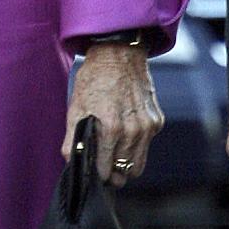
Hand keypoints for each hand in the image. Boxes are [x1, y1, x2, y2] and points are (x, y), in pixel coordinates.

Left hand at [64, 43, 162, 186]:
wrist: (119, 54)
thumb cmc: (94, 79)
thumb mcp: (76, 107)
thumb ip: (73, 139)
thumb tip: (71, 162)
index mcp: (111, 128)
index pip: (107, 171)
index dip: (98, 174)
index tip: (93, 171)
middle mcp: (134, 130)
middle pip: (125, 172)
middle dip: (113, 172)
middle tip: (103, 165)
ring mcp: (148, 126)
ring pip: (138, 164)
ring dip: (125, 162)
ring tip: (113, 152)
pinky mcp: (157, 120)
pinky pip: (146, 145)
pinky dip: (136, 145)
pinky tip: (125, 130)